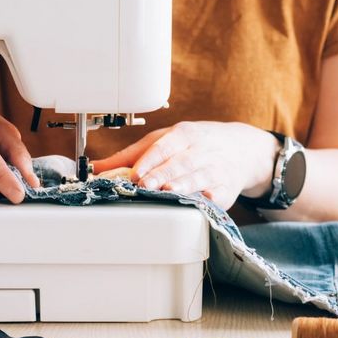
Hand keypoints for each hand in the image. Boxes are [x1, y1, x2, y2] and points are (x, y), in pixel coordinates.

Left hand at [92, 121, 278, 208]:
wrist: (241, 148)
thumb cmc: (196, 144)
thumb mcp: (166, 139)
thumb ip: (132, 154)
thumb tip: (97, 167)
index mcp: (184, 134)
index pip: (164, 146)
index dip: (149, 160)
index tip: (134, 173)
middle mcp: (201, 150)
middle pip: (180, 163)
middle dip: (163, 174)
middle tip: (145, 185)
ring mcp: (216, 169)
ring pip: (200, 177)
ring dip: (184, 185)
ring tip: (169, 192)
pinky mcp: (227, 189)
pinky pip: (219, 194)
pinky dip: (210, 199)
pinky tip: (201, 202)